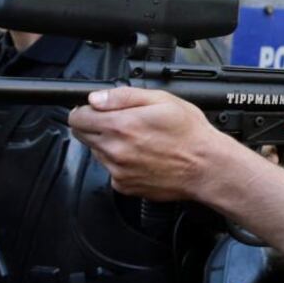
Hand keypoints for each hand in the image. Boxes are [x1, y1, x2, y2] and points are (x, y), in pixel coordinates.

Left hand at [69, 87, 230, 201]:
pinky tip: (142, 156)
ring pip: (97, 153)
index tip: (97, 110)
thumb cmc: (189, 134)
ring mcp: (118, 171)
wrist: (206, 167)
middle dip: (96, 126)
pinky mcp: (125, 186)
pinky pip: (111, 170)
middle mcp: (115, 151)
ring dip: (109, 144)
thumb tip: (96, 98)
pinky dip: (120, 163)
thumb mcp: (161, 100)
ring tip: (138, 140)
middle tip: (122, 123)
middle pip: (83, 136)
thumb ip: (123, 96)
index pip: (78, 118)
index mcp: (121, 126)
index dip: (86, 110)